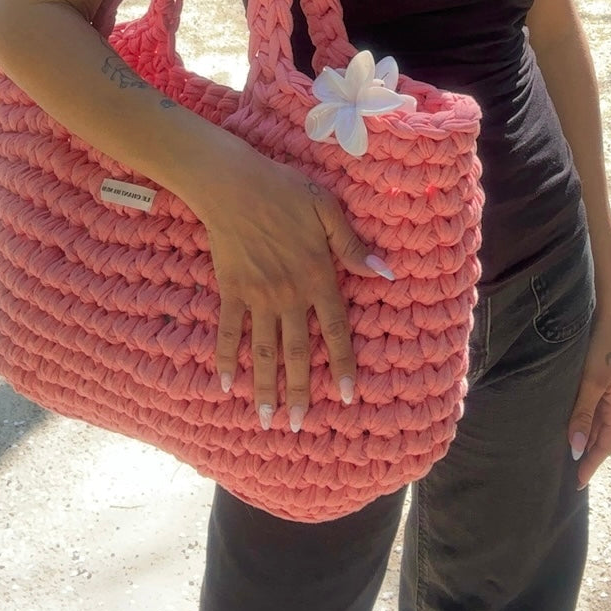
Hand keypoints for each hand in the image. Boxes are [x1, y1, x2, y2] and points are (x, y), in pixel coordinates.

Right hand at [198, 144, 391, 432]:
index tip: (346, 396)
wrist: (234, 185)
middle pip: (297, 352)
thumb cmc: (285, 191)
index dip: (341, 365)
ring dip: (265, 387)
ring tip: (266, 419)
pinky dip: (226, 359)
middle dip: (299, 392)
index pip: (335, 330)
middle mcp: (289, 295)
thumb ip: (353, 246)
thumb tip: (385, 273)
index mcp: (318, 277)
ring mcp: (257, 296)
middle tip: (298, 424)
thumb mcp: (328, 211)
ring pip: (263, 351)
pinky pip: (228, 332)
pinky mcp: (231, 290)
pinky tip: (225, 384)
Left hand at [567, 303, 610, 489]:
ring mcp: (606, 389)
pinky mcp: (597, 378)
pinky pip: (589, 407)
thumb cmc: (602, 345)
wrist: (609, 312)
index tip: (576, 483)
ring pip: (594, 422)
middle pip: (600, 436)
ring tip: (562, 452)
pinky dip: (579, 419)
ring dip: (582, 437)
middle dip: (586, 455)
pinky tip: (564, 420)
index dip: (591, 464)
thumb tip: (577, 448)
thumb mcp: (591, 381)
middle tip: (565, 473)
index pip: (605, 445)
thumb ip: (583, 413)